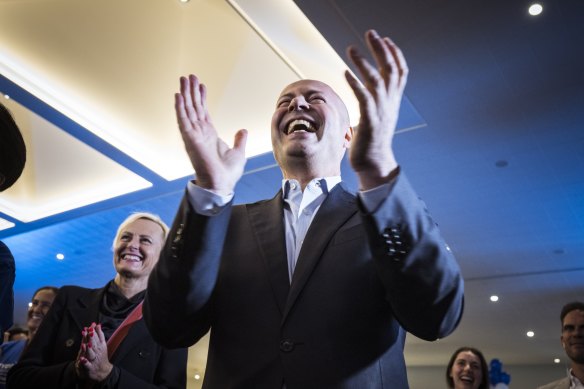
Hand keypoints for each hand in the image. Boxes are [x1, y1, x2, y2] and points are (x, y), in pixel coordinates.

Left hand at [75, 323, 112, 382]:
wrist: (102, 371)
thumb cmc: (100, 356)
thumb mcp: (102, 345)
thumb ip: (99, 334)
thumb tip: (97, 324)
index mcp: (100, 346)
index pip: (97, 338)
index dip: (94, 332)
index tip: (92, 326)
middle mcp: (97, 352)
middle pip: (94, 344)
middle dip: (92, 338)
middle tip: (89, 331)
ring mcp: (93, 360)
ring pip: (91, 354)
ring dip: (88, 349)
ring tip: (86, 344)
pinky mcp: (89, 367)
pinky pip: (87, 365)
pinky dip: (85, 362)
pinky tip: (82, 359)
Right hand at [175, 75, 247, 194]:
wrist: (222, 185)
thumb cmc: (228, 173)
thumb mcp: (238, 152)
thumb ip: (240, 140)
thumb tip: (243, 130)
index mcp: (209, 135)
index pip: (203, 112)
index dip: (201, 98)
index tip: (200, 85)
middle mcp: (199, 133)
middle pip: (194, 107)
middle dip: (191, 91)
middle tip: (189, 76)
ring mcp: (194, 135)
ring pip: (187, 110)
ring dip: (185, 95)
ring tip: (183, 79)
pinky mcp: (190, 140)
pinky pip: (183, 121)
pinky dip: (180, 108)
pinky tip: (178, 96)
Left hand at [345, 30, 407, 189]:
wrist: (373, 164)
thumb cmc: (371, 141)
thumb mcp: (377, 117)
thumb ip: (374, 102)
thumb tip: (366, 92)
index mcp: (393, 101)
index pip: (400, 72)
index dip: (395, 54)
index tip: (386, 39)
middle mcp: (390, 103)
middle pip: (390, 70)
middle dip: (381, 49)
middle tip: (371, 33)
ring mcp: (381, 111)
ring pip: (376, 80)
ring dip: (363, 62)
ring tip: (350, 48)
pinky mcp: (370, 121)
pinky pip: (364, 97)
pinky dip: (355, 83)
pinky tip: (345, 72)